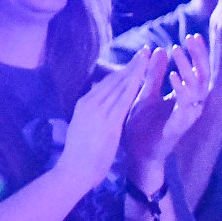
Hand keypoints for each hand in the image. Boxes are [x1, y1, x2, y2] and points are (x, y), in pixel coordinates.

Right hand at [55, 52, 152, 192]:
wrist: (74, 171)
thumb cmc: (79, 156)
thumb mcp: (82, 128)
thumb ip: (92, 116)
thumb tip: (98, 107)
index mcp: (84, 104)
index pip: (105, 83)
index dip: (121, 71)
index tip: (133, 61)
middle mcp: (90, 103)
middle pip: (114, 79)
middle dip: (130, 64)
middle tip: (144, 50)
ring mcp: (99, 110)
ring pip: (120, 84)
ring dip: (135, 68)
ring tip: (147, 55)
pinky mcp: (109, 120)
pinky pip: (125, 98)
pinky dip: (135, 83)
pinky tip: (145, 74)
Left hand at [122, 34, 211, 175]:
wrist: (136, 153)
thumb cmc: (143, 124)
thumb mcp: (146, 93)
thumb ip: (153, 74)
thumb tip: (159, 50)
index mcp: (184, 97)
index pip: (197, 71)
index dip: (197, 54)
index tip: (192, 36)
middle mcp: (191, 105)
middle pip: (204, 76)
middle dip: (199, 56)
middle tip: (192, 39)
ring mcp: (187, 116)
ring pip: (197, 89)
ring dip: (187, 68)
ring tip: (176, 51)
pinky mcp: (179, 127)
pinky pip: (185, 107)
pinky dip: (180, 90)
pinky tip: (172, 76)